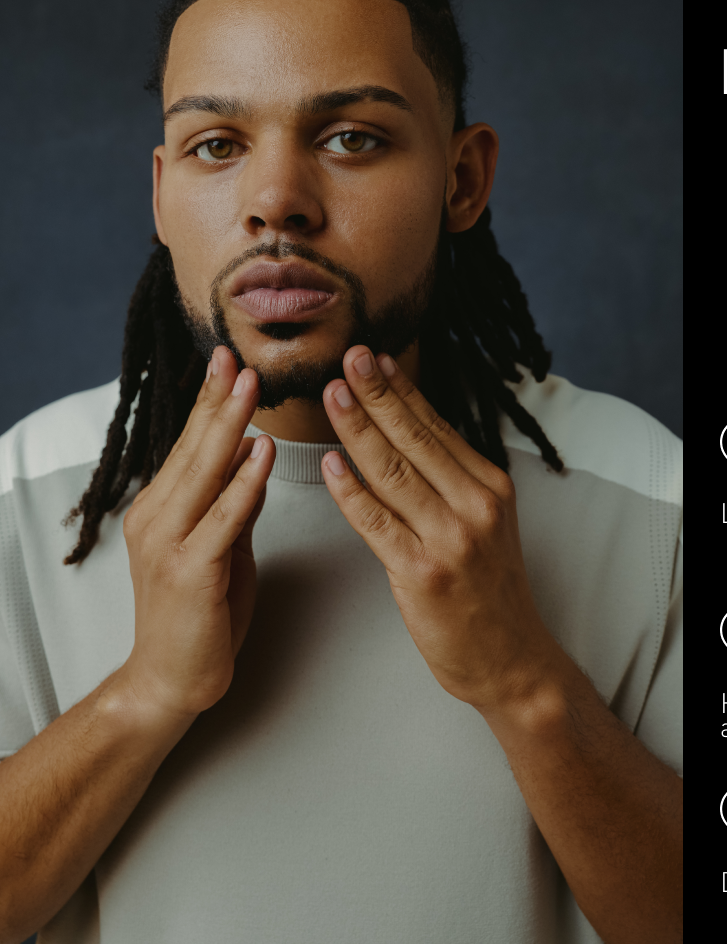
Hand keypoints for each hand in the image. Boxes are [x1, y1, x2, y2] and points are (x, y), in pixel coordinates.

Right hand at [120, 345, 275, 719]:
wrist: (170, 681)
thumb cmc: (201, 614)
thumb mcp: (223, 547)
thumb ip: (233, 503)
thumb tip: (249, 457)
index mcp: (162, 508)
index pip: (190, 445)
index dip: (209, 402)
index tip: (227, 362)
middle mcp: (157, 518)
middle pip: (193, 448)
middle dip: (217, 399)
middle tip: (236, 356)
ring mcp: (169, 544)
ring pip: (203, 474)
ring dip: (228, 426)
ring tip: (249, 385)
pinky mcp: (191, 572)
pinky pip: (222, 519)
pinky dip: (242, 482)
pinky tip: (258, 452)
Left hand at [320, 345, 560, 712]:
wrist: (511, 658)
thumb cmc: (490, 591)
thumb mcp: (486, 524)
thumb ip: (452, 481)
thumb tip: (410, 433)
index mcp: (491, 487)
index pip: (438, 427)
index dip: (402, 390)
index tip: (376, 357)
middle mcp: (476, 506)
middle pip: (415, 439)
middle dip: (377, 394)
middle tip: (349, 357)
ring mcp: (451, 539)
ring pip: (393, 472)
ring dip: (358, 429)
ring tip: (332, 395)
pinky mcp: (423, 573)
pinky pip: (378, 523)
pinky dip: (351, 492)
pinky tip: (332, 465)